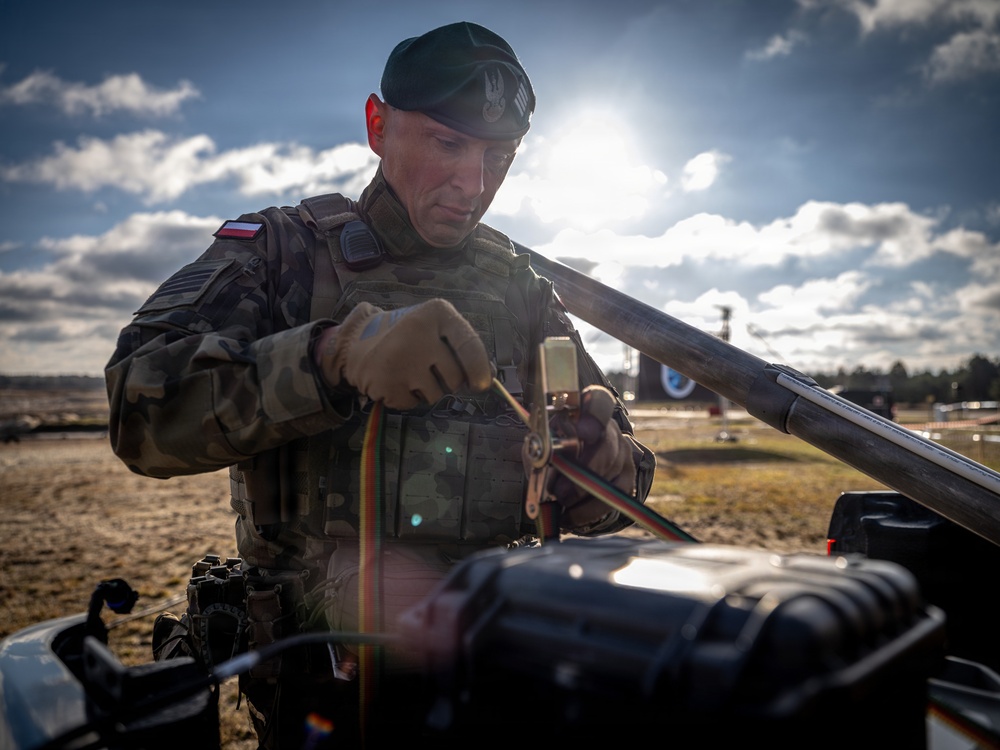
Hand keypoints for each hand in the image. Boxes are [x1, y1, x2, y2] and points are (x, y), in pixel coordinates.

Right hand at [314, 299, 491, 409]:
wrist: (354, 343)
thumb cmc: (405, 336)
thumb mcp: (433, 329)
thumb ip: (460, 346)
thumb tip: (488, 377)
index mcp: (435, 312)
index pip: (469, 343)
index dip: (480, 368)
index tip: (482, 384)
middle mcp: (418, 333)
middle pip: (454, 377)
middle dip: (447, 381)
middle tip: (427, 368)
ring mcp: (401, 359)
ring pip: (436, 394)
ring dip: (427, 391)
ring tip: (408, 372)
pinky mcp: (386, 383)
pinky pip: (414, 404)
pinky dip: (408, 398)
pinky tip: (396, 381)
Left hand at [543, 385, 636, 529]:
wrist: (570, 471)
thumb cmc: (553, 452)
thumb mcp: (541, 444)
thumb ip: (538, 446)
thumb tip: (537, 455)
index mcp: (586, 412)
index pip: (599, 403)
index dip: (593, 416)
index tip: (580, 431)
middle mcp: (609, 430)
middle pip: (607, 444)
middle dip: (584, 469)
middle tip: (560, 490)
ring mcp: (622, 454)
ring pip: (610, 472)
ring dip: (581, 493)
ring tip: (559, 503)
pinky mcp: (626, 480)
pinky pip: (613, 498)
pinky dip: (588, 511)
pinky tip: (569, 517)